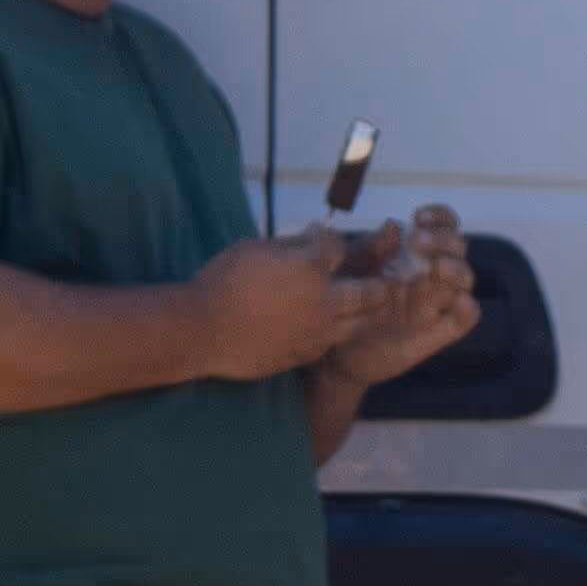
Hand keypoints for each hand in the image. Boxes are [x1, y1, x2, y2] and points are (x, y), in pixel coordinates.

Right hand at [189, 230, 393, 380]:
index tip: (326, 241)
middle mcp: (323, 300)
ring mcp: (318, 331)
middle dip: (379, 282)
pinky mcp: (307, 353)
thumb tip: (315, 232)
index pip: (339, 247)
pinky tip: (333, 328)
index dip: (333, 241)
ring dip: (368, 312)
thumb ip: (292, 242)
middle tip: (384, 279)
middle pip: (370, 291)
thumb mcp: (256, 248)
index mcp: (310, 267)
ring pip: (361, 323)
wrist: (202, 330)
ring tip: (369, 307)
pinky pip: (333, 343)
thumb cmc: (223, 281)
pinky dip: (339, 333)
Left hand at [322, 208, 481, 387]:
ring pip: (464, 280)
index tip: (418, 218)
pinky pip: (463, 320)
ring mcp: (435, 303)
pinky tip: (457, 302)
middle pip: (456, 249)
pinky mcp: (436, 333)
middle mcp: (430, 274)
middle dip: (443, 240)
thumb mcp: (350, 271)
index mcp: (414, 253)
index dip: (438, 217)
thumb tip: (394, 225)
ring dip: (457, 269)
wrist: (336, 352)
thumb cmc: (344, 302)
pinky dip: (467, 309)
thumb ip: (370, 249)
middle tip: (417, 242)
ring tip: (437, 267)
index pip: (441, 226)